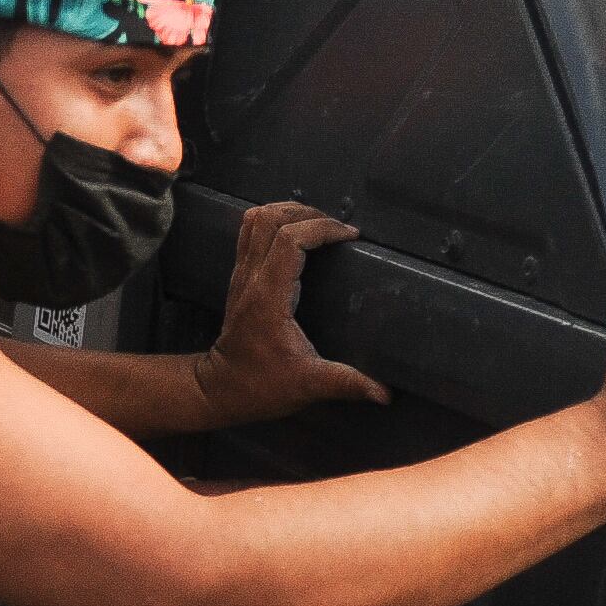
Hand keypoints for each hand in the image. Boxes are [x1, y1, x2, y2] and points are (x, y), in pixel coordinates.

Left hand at [194, 201, 387, 420]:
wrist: (221, 389)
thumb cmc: (261, 386)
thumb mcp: (309, 386)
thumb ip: (347, 383)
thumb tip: (385, 393)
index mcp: (268, 296)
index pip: (290, 239)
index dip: (323, 228)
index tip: (350, 237)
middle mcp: (251, 277)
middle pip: (270, 218)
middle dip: (309, 214)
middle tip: (338, 229)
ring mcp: (241, 275)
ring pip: (255, 220)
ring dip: (288, 212)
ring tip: (318, 224)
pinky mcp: (239, 278)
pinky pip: (249, 233)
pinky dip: (272, 223)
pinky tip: (295, 235)